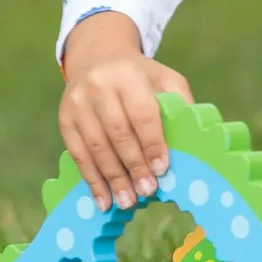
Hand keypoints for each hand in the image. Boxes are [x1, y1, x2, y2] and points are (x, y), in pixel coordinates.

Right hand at [59, 10, 192, 211]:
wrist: (97, 59)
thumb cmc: (139, 76)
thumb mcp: (164, 78)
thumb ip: (180, 101)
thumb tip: (196, 136)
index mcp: (127, 75)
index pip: (141, 114)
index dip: (152, 144)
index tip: (161, 169)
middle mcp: (98, 87)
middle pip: (118, 133)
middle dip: (134, 166)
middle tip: (147, 191)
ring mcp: (78, 104)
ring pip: (96, 147)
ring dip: (113, 178)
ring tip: (127, 201)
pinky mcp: (65, 120)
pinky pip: (78, 155)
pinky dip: (92, 180)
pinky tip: (103, 199)